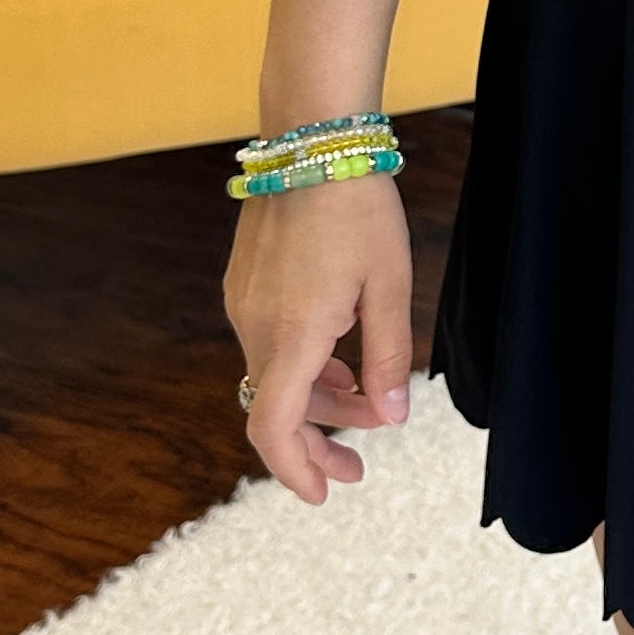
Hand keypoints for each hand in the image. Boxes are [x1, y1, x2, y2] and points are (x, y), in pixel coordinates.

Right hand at [223, 171, 417, 504]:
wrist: (311, 139)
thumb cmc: (358, 207)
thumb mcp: (390, 286)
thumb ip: (389, 358)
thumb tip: (391, 417)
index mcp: (293, 332)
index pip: (274, 427)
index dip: (295, 469)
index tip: (321, 495)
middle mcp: (255, 323)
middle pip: (277, 407)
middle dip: (318, 441)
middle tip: (357, 469)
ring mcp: (243, 302)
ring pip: (274, 375)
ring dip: (317, 398)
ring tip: (366, 402)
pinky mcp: (243, 283)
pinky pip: (268, 343)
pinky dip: (302, 365)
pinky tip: (340, 358)